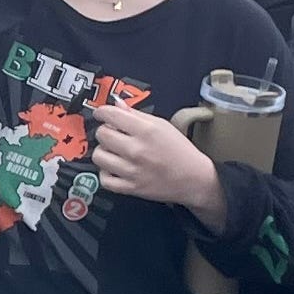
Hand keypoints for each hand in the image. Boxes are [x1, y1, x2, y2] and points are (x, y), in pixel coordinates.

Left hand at [88, 102, 224, 218]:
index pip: (111, 115)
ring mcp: (132, 171)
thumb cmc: (180, 151)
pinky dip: (106, 173)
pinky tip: (114, 168)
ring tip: (113, 151)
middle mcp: (137, 150)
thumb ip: (138, 115)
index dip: (102, 112)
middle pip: (102, 135)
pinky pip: (104, 179)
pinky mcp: (131, 188)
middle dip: (105, 131)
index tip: (101, 114)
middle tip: (112, 133)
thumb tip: (118, 106)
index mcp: (146, 131)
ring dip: (104, 151)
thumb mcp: (162, 125)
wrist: (194, 178)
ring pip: (99, 156)